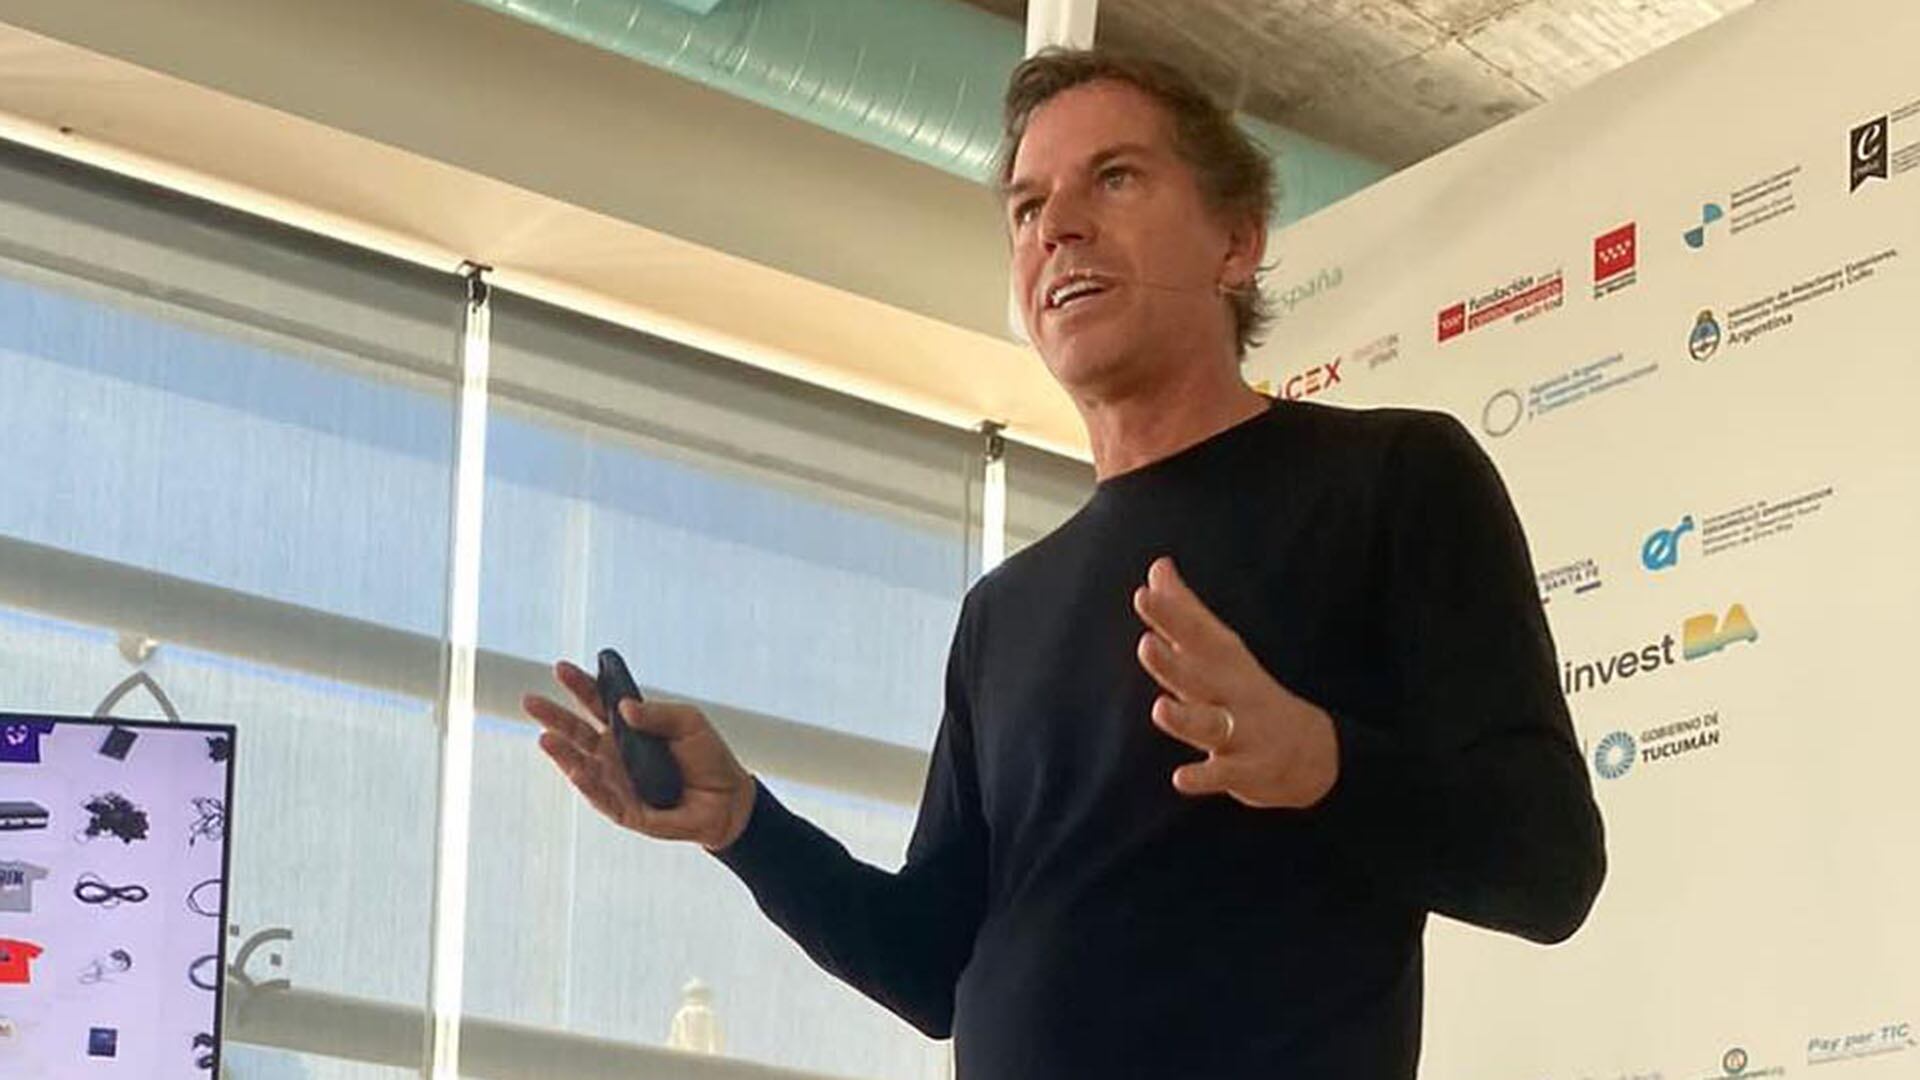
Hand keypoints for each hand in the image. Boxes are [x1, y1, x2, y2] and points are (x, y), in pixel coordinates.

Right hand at [523, 660, 756, 851]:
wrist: (728, 799)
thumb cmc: (708, 757)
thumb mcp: (689, 723)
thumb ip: (658, 713)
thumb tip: (623, 705)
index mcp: (628, 729)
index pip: (597, 704)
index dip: (579, 686)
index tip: (560, 668)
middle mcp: (615, 754)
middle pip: (578, 732)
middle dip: (554, 717)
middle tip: (530, 700)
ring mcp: (617, 782)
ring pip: (582, 765)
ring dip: (563, 753)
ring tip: (544, 736)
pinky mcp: (626, 810)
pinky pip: (601, 797)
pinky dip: (588, 783)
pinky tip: (575, 768)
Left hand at [1133, 556, 1339, 808]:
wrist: (1314, 752)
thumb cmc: (1247, 693)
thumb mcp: (1220, 652)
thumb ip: (1186, 611)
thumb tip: (1157, 566)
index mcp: (1224, 663)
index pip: (1196, 634)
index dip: (1171, 616)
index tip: (1144, 594)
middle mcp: (1232, 693)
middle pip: (1199, 676)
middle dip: (1173, 662)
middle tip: (1145, 644)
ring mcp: (1242, 731)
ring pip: (1210, 724)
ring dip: (1186, 718)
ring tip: (1160, 709)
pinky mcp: (1248, 770)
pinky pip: (1224, 774)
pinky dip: (1204, 778)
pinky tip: (1181, 778)